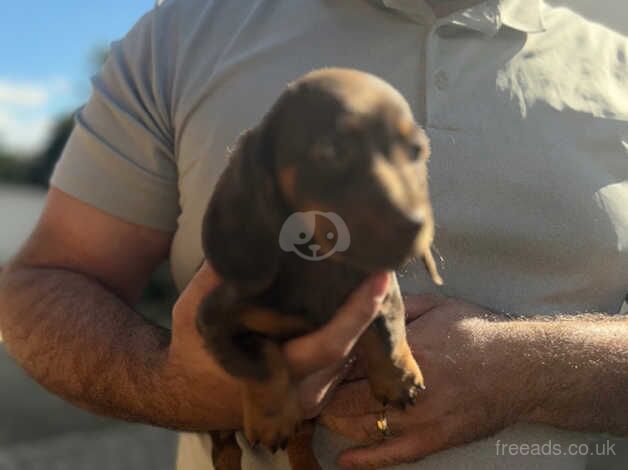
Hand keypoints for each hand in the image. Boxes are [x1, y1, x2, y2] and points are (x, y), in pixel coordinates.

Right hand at [164, 262, 390, 430]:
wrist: (186, 395)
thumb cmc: (191, 349)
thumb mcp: (197, 310)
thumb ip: (224, 278)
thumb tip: (256, 233)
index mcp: (270, 375)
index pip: (329, 345)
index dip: (358, 312)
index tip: (380, 277)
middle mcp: (299, 392)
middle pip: (350, 347)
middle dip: (368, 306)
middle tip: (382, 263)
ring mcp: (311, 396)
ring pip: (350, 353)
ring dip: (360, 316)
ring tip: (368, 274)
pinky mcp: (316, 390)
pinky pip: (341, 357)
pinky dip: (348, 327)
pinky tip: (350, 298)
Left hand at [320, 295, 528, 468]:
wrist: (521, 367)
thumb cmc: (477, 332)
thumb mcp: (436, 306)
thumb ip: (399, 307)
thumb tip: (368, 303)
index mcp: (404, 351)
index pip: (351, 364)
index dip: (329, 368)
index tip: (314, 365)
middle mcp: (407, 388)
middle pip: (350, 399)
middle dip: (326, 398)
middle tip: (309, 394)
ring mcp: (421, 418)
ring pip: (364, 428)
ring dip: (338, 425)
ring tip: (323, 417)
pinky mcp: (435, 440)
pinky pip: (393, 455)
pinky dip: (366, 460)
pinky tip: (345, 460)